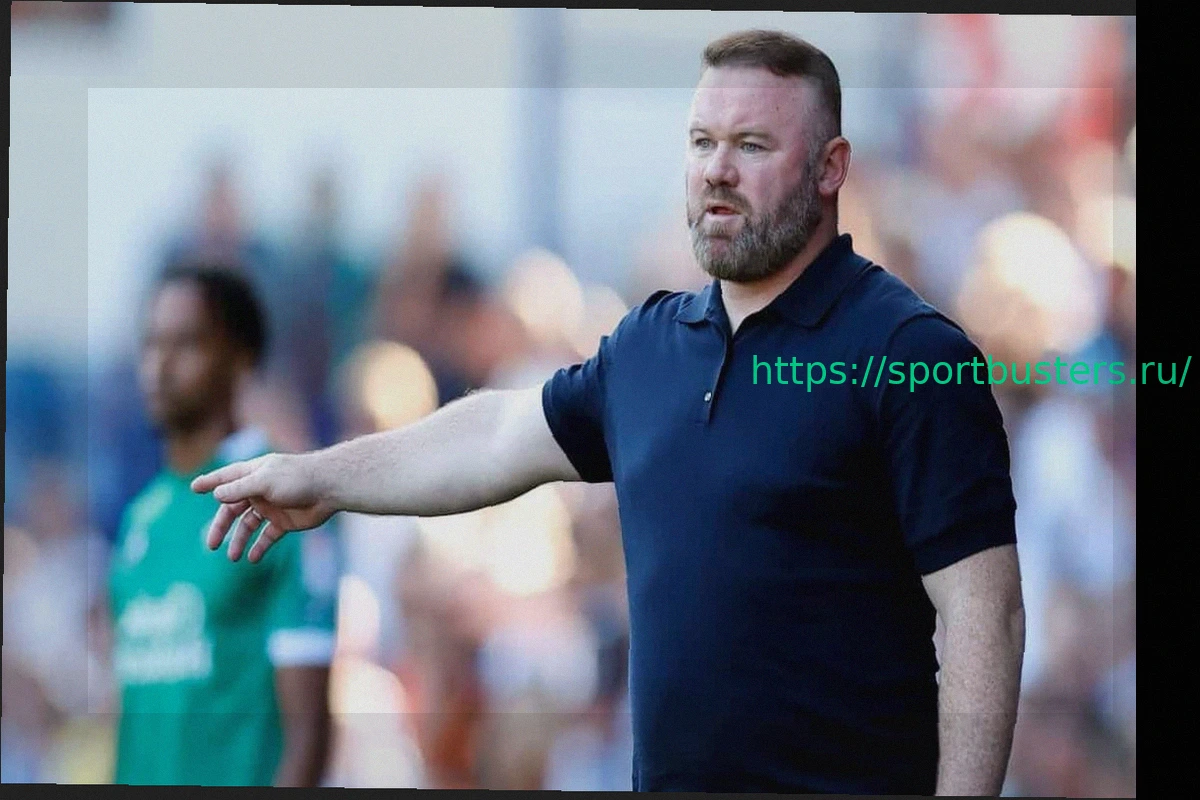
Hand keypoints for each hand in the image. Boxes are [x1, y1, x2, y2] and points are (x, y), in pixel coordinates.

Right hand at [191, 453, 335, 562]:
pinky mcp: (284, 522)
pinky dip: (259, 547)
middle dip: (221, 526)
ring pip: (248, 526)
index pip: (226, 478)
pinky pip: (267, 536)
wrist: (329, 489)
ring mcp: (271, 507)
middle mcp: (259, 491)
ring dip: (239, 540)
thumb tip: (216, 495)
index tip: (194, 488)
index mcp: (253, 474)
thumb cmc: (297, 478)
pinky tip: (252, 558)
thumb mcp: (264, 481)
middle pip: (233, 509)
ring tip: (232, 557)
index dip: (211, 482)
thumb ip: (240, 489)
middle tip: (211, 544)